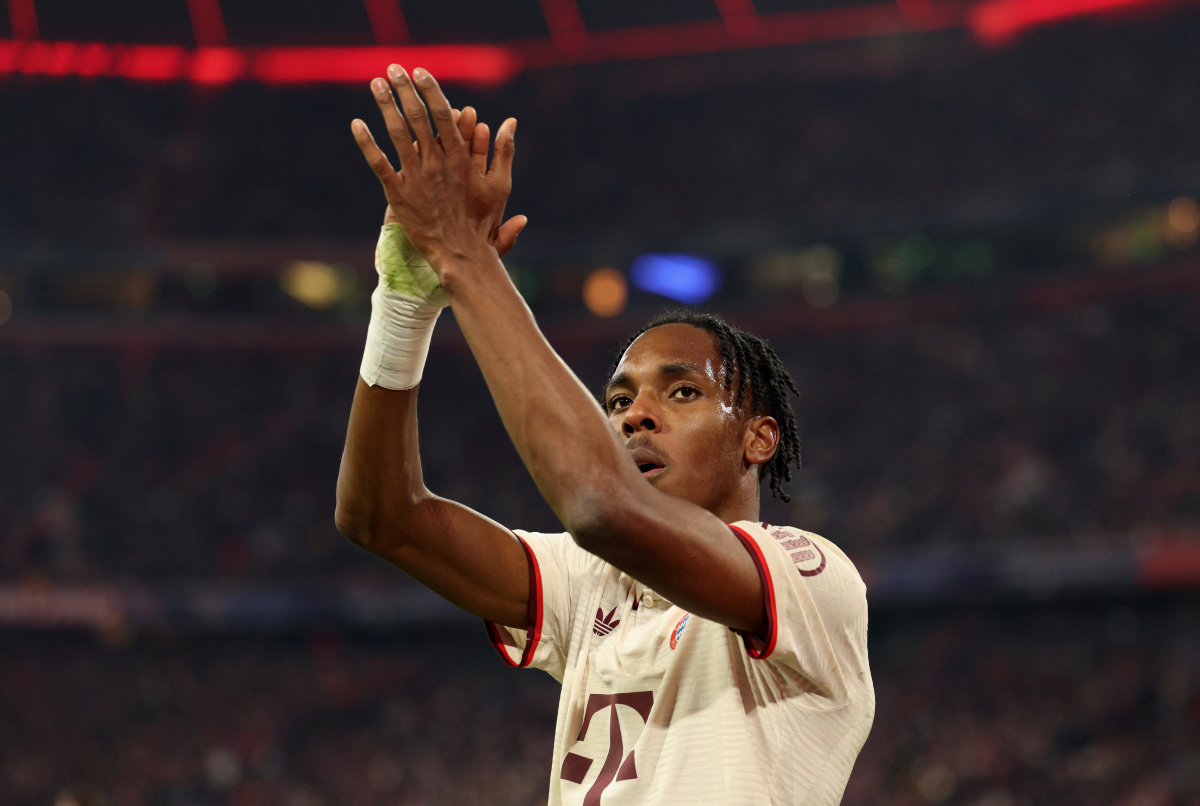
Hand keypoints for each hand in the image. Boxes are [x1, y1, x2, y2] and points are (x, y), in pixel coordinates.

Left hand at [352, 64, 526, 272]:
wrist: (460, 255)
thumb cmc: (481, 222)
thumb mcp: (500, 186)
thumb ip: (504, 151)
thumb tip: (511, 122)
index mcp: (460, 158)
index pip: (444, 114)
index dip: (431, 91)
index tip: (420, 71)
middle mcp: (436, 163)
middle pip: (418, 117)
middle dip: (405, 89)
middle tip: (394, 67)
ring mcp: (416, 178)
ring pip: (397, 134)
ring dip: (386, 106)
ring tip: (375, 83)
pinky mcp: (398, 194)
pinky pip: (379, 164)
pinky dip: (367, 144)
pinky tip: (356, 124)